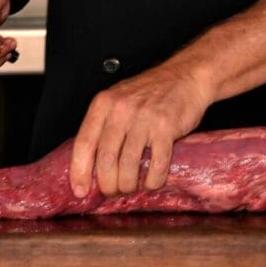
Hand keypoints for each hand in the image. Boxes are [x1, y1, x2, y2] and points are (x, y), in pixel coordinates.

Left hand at [69, 61, 213, 199]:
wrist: (186, 75)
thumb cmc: (152, 90)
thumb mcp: (120, 99)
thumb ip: (105, 125)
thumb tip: (91, 165)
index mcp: (105, 103)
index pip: (84, 142)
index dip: (79, 171)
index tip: (80, 191)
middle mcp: (121, 109)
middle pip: (105, 159)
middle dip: (108, 185)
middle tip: (113, 191)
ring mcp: (144, 118)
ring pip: (128, 166)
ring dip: (128, 185)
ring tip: (132, 187)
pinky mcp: (166, 127)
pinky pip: (156, 165)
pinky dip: (153, 181)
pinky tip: (152, 182)